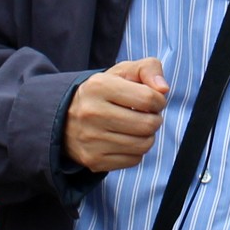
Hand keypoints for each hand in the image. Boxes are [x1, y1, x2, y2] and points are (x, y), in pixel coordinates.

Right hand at [65, 58, 168, 173]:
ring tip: (136, 127)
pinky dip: (136, 151)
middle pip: (148, 124)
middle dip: (155, 120)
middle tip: (146, 115)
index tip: (152, 101)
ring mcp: (91, 139)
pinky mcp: (93, 159)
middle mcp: (91, 112)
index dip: (158, 101)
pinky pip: (134, 160)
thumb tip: (163, 89)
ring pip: (143, 145)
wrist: (66, 118)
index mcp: (99, 86)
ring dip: (147, 136)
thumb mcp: (123, 71)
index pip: (148, 98)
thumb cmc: (104, 92)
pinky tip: (125, 140)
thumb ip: (149, 69)